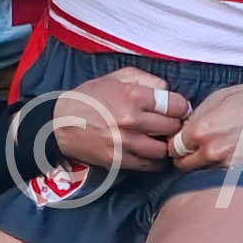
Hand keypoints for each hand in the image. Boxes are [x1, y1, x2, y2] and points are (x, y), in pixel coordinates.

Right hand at [53, 67, 190, 170]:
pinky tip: (152, 152)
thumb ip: (147, 79)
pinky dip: (156, 161)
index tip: (179, 109)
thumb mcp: (117, 77)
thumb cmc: (90, 97)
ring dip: (167, 145)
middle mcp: (131, 120)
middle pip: (173, 128)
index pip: (177, 105)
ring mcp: (125, 143)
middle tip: (173, 125)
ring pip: (164, 150)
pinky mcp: (119, 161)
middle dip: (177, 126)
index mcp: (133, 96)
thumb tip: (169, 91)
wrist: (60, 123)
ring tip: (163, 140)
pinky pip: (149, 165)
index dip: (182, 107)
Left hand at [166, 82, 242, 171]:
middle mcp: (210, 152)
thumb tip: (184, 129)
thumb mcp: (219, 98)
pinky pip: (219, 175)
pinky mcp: (240, 174)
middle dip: (186, 156)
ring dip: (203, 165)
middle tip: (196, 148)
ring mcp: (226, 166)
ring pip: (200, 172)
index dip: (177, 143)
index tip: (183, 140)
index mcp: (200, 130)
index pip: (173, 148)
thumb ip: (196, 117)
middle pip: (183, 165)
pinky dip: (219, 169)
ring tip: (216, 150)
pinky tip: (229, 156)